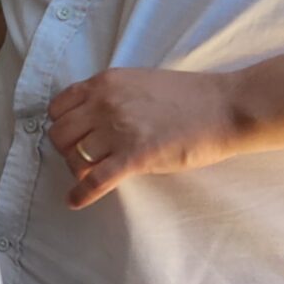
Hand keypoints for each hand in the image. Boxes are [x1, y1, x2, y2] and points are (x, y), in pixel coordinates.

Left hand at [48, 67, 240, 210]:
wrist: (224, 107)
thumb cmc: (189, 97)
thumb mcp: (139, 82)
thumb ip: (111, 96)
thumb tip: (90, 118)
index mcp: (104, 83)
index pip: (59, 107)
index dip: (62, 124)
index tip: (73, 135)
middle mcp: (104, 104)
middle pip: (60, 134)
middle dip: (67, 149)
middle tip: (84, 157)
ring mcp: (118, 130)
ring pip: (74, 157)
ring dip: (78, 170)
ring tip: (91, 175)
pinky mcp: (134, 157)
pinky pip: (94, 180)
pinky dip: (81, 194)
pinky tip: (75, 201)